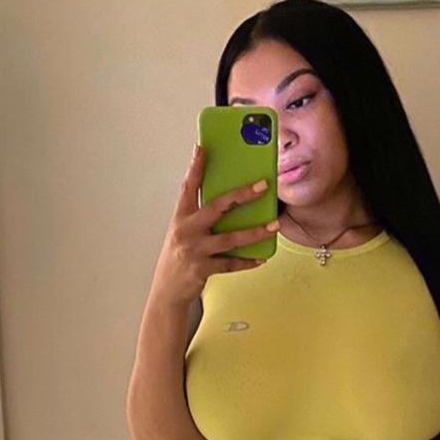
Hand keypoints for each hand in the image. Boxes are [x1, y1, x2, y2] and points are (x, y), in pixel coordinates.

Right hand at [150, 144, 277, 305]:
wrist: (166, 291)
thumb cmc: (178, 258)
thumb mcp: (183, 233)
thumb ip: (200, 218)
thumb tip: (230, 202)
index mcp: (181, 218)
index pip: (189, 187)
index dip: (196, 167)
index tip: (203, 147)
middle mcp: (186, 231)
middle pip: (217, 207)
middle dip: (241, 195)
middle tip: (262, 186)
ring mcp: (194, 250)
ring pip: (230, 238)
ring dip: (255, 232)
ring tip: (273, 225)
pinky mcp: (202, 269)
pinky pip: (231, 263)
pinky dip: (248, 260)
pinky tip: (262, 257)